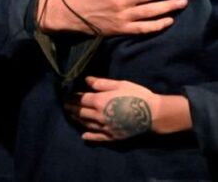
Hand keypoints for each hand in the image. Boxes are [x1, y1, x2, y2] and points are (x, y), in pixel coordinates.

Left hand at [65, 76, 190, 140]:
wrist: (152, 114)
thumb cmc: (137, 95)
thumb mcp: (120, 84)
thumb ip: (101, 83)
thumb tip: (86, 80)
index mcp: (99, 101)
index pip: (81, 99)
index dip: (73, 97)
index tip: (67, 95)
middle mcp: (98, 116)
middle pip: (80, 112)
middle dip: (71, 108)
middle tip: (65, 105)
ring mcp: (104, 128)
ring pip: (86, 124)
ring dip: (77, 120)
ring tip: (71, 116)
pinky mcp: (111, 137)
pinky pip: (96, 137)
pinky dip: (88, 136)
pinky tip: (84, 135)